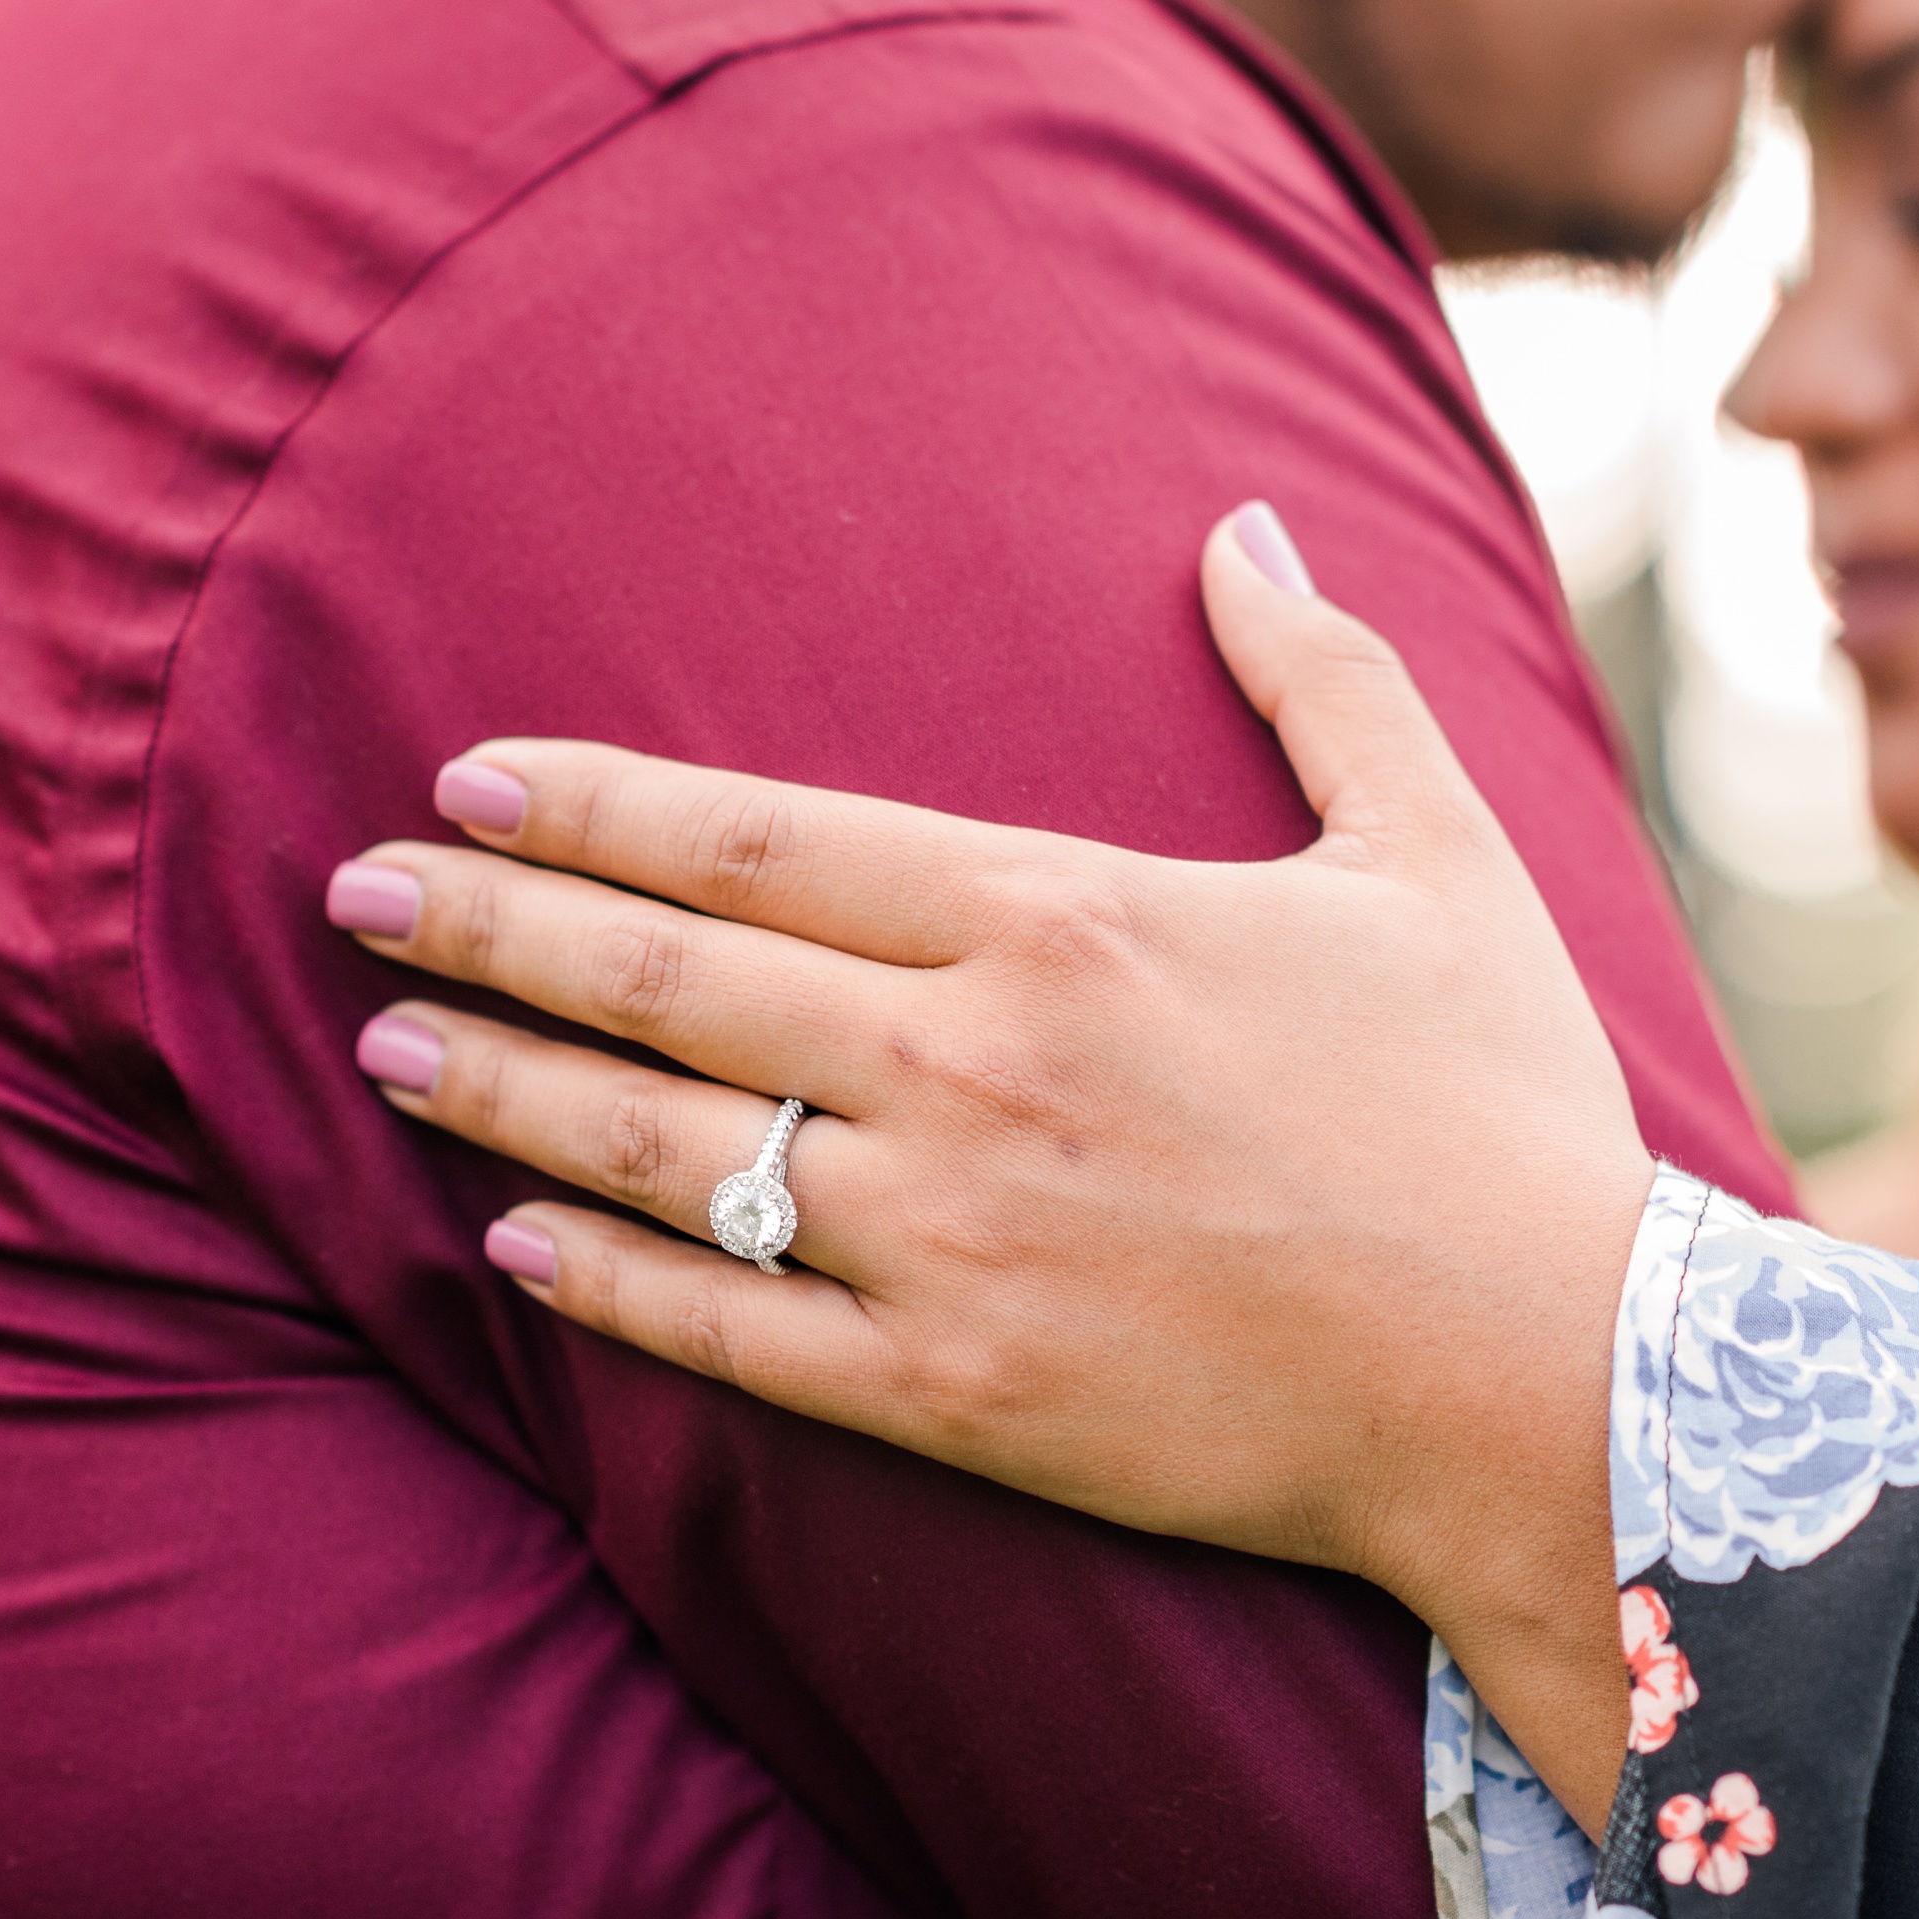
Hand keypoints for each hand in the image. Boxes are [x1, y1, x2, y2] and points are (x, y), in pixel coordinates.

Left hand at [326, 504, 1651, 1827]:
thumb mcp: (1437, 856)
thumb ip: (1325, 676)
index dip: (598, 801)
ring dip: (509, 1092)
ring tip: (387, 1046)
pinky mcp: (962, 1399)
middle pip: (672, 979)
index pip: (763, 838)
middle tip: (359, 891)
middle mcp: (975, 1066)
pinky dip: (609, 1292)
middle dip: (497, 922)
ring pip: (668, 1154)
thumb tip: (1245, 519)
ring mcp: (953, 1242)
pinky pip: (735, 1336)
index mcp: (1067, 919)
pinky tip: (514, 1251)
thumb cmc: (1501, 1113)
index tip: (472, 774)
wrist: (1560, 1390)